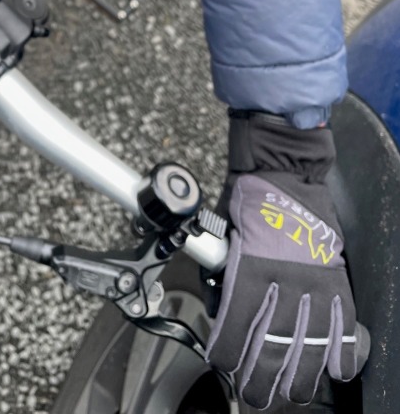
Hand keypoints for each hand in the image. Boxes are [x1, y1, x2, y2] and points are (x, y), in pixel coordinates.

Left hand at [205, 113, 368, 409]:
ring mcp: (312, 281)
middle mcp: (282, 281)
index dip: (226, 352)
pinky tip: (335, 371)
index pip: (235, 326)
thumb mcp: (226, 237)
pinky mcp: (334, 278)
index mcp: (249, 269)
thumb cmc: (249, 201)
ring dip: (301, 376)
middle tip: (255, 396)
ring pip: (308, 344)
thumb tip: (221, 310)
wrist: (284, 171)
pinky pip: (342, 323)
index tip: (222, 363)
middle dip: (261, 378)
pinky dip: (341, 351)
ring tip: (293, 394)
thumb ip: (226, 276)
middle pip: (271, 345)